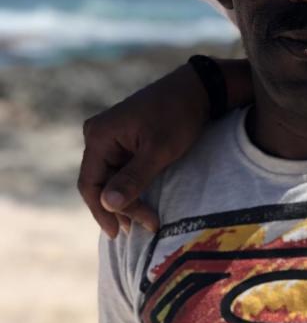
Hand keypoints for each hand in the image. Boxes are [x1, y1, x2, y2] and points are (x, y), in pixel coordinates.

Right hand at [78, 64, 210, 237]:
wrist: (199, 89)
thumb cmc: (179, 116)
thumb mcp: (159, 150)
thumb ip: (134, 178)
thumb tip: (108, 204)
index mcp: (99, 136)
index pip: (90, 183)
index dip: (101, 211)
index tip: (119, 233)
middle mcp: (98, 135)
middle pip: (100, 182)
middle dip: (120, 208)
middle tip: (144, 228)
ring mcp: (111, 137)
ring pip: (112, 178)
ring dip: (127, 200)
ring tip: (145, 222)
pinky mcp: (126, 139)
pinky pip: (122, 169)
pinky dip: (132, 187)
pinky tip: (143, 204)